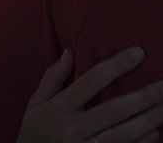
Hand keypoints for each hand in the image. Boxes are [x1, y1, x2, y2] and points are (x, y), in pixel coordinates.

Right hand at [16, 46, 162, 142]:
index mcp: (58, 108)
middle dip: (142, 97)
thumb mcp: (36, 103)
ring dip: (148, 122)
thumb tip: (70, 50)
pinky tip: (155, 134)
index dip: (116, 65)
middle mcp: (72, 130)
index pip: (91, 81)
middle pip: (114, 110)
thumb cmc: (34, 132)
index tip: (139, 53)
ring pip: (123, 136)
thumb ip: (53, 77)